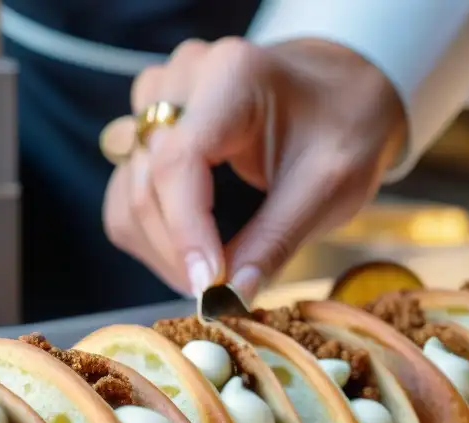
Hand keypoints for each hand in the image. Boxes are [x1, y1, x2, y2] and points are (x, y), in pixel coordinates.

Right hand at [101, 37, 406, 299]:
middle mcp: (180, 81)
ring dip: (161, 250)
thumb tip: (229, 299)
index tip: (208, 287)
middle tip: (219, 295)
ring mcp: (156, 104)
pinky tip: (192, 256)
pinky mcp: (144, 131)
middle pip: (148, 183)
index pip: (180, 161)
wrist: (340, 91)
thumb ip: (276, 241)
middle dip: (178, 252)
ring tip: (211, 278)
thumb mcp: (330, 186)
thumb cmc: (343, 128)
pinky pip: (126, 196)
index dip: (186, 232)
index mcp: (231, 77)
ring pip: (130, 195)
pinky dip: (151, 237)